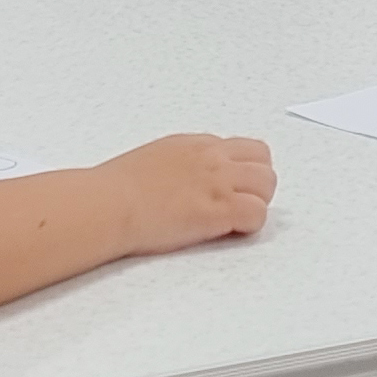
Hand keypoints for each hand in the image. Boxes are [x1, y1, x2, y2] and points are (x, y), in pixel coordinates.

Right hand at [101, 135, 274, 255]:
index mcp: (195, 145)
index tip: (232, 188)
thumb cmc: (116, 189)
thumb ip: (180, 164)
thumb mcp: (154, 160)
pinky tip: (229, 232)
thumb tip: (185, 179)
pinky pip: (257, 214)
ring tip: (234, 221)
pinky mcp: (218, 209)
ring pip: (267, 185)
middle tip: (238, 206)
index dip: (243, 172)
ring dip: (256, 204)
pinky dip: (249, 226)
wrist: (108, 203)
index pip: (244, 149)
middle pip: (263, 162)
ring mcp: (217, 182)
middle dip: (256, 185)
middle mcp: (211, 157)